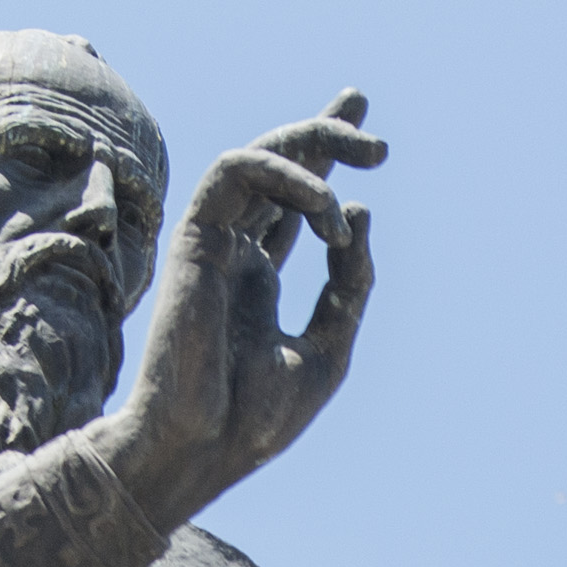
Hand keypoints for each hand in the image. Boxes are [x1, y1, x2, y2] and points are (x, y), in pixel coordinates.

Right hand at [94, 92, 383, 527]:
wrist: (205, 446)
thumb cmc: (257, 417)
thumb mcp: (328, 346)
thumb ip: (348, 282)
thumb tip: (358, 209)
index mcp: (260, 278)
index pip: (293, 206)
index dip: (324, 163)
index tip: (371, 144)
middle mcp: (236, 252)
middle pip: (276, 169)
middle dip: (322, 133)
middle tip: (369, 120)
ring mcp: (213, 242)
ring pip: (257, 158)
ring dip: (313, 146)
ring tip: (368, 158)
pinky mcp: (194, 236)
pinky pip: (235, 172)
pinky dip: (285, 176)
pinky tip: (327, 207)